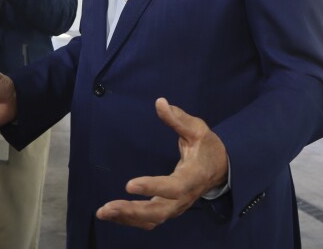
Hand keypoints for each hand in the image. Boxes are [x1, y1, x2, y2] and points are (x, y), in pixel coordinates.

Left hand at [95, 98, 228, 229]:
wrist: (220, 169)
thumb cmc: (207, 147)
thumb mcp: (198, 129)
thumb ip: (178, 119)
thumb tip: (159, 102)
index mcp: (193, 176)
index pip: (174, 187)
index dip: (153, 187)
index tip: (129, 185)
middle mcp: (184, 197)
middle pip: (160, 211)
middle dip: (133, 211)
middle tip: (107, 207)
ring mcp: (176, 206)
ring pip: (152, 219)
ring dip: (127, 218)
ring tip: (103, 212)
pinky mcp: (168, 209)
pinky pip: (149, 220)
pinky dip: (130, 220)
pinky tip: (112, 214)